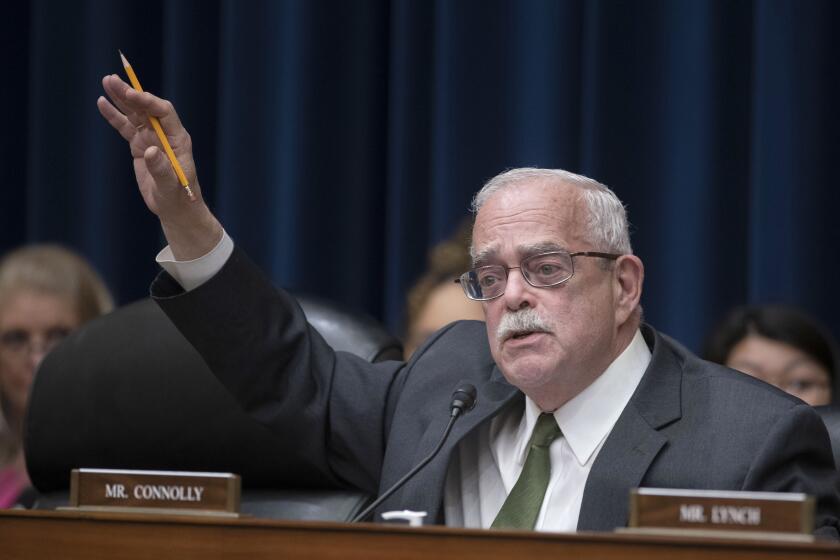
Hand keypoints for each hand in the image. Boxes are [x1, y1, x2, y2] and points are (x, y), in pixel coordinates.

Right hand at [97, 74, 221, 259]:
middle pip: (147, 108)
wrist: (174, 207)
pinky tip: (102, 102)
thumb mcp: (170, 186)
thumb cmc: (177, 197)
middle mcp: (165, 134)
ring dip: (121, 98)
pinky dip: (114, 115)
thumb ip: (161, 169)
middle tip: (113, 80)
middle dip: (131, 94)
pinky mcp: (139, 145)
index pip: (164, 113)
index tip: (132, 94)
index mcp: (178, 139)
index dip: (149, 102)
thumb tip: (150, 150)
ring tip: (106, 81)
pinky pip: (125, 127)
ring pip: (135, 114)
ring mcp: (151, 138)